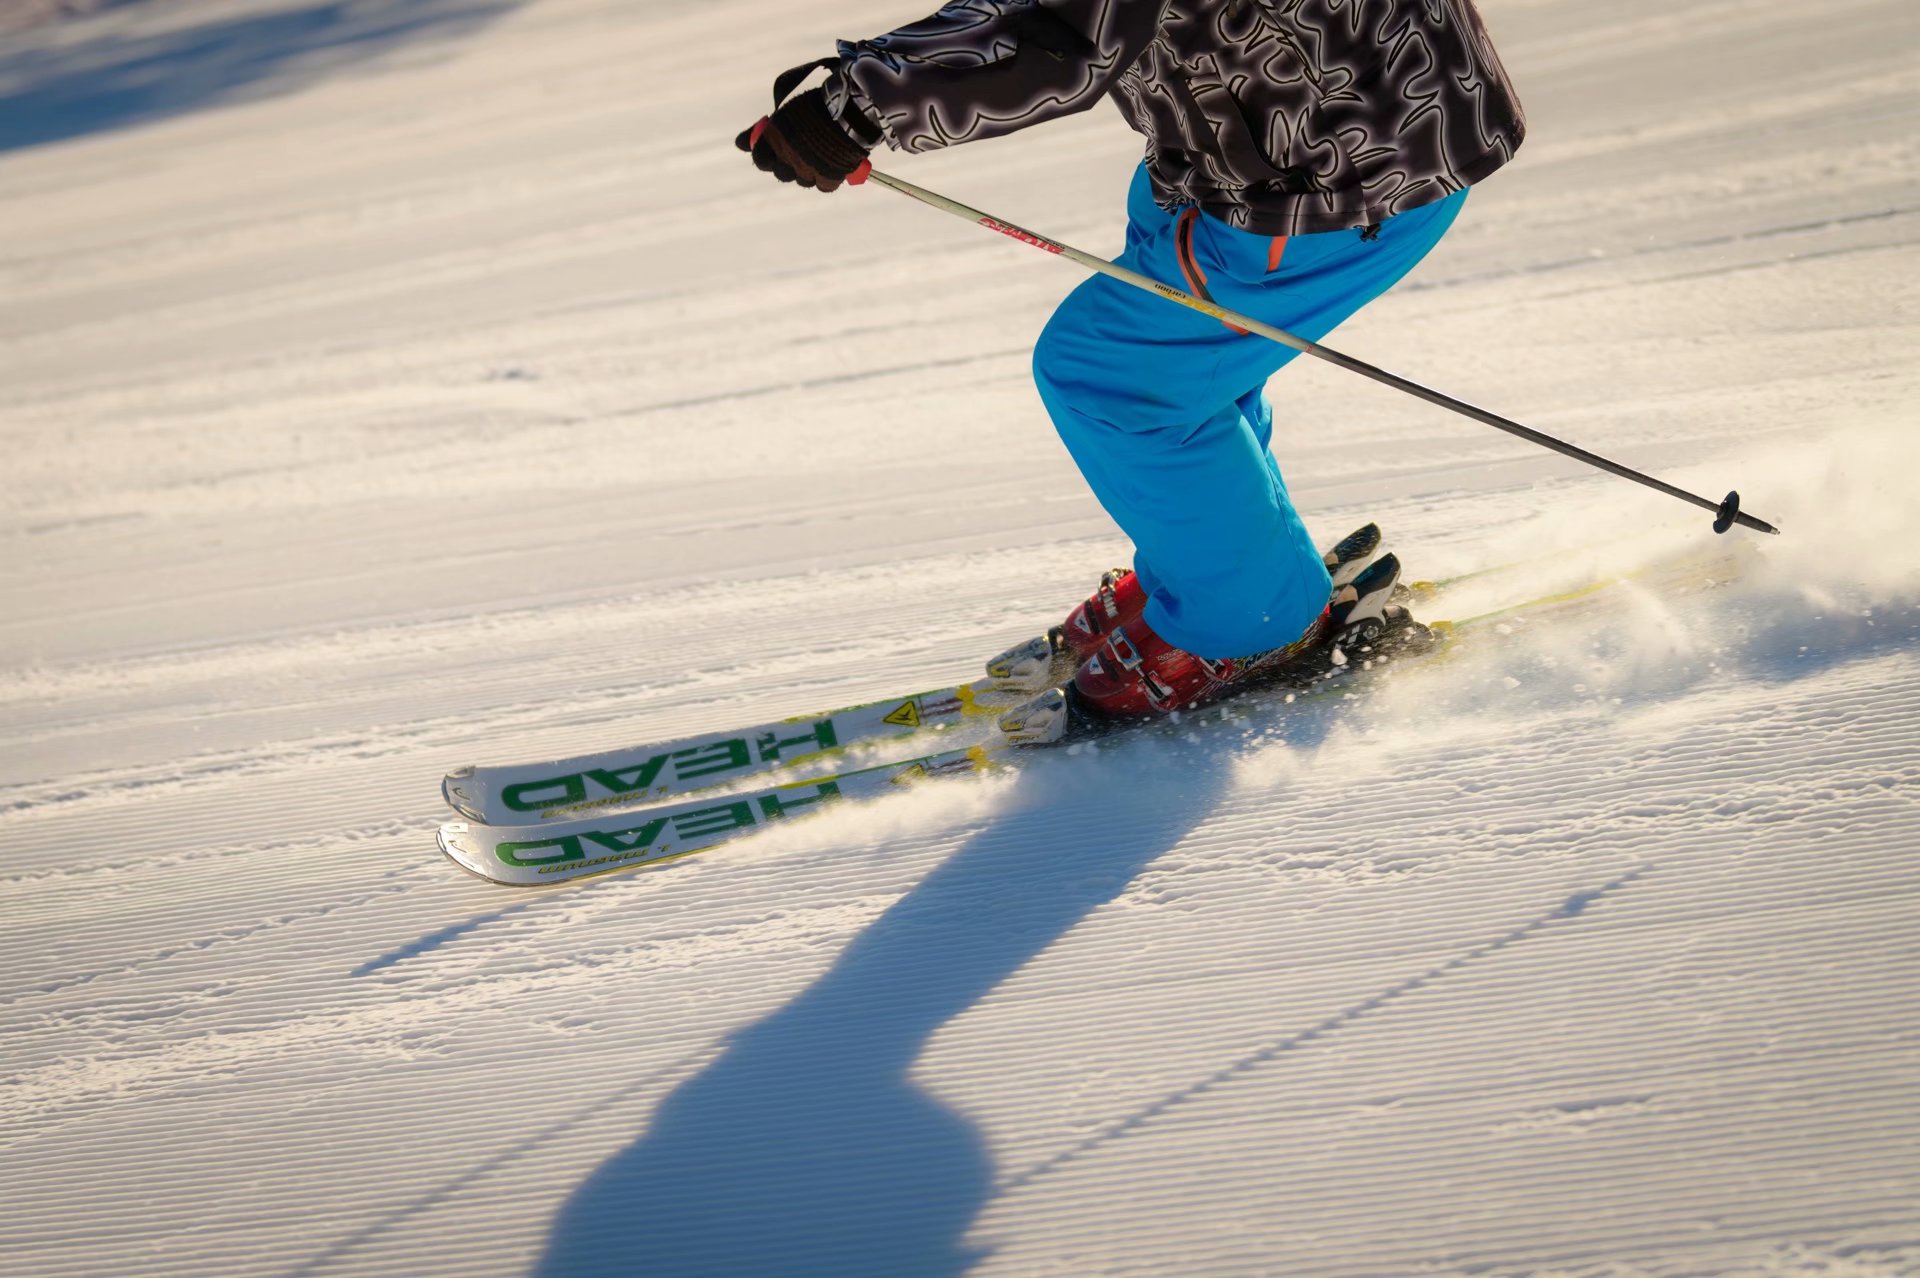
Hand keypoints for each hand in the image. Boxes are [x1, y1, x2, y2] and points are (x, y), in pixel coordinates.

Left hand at [735, 87, 875, 192]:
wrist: (850, 108)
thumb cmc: (816, 106)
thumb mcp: (785, 115)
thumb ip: (760, 131)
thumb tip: (738, 144)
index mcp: (774, 141)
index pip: (760, 159)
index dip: (766, 155)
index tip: (774, 149)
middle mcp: (788, 159)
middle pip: (781, 173)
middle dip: (787, 163)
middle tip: (800, 150)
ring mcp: (808, 171)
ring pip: (802, 180)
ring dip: (808, 170)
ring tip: (819, 153)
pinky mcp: (829, 178)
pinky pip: (823, 186)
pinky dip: (826, 177)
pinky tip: (831, 163)